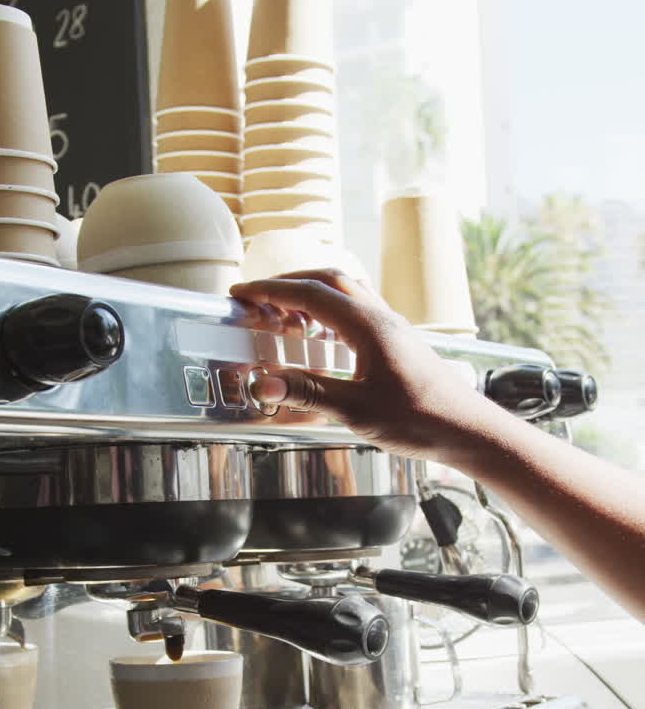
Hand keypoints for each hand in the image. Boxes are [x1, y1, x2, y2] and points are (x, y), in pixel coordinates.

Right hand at [229, 270, 488, 460]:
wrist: (466, 429)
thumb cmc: (421, 420)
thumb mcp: (357, 411)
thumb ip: (309, 393)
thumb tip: (264, 383)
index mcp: (368, 325)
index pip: (310, 293)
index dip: (270, 290)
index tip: (241, 293)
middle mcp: (381, 317)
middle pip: (329, 279)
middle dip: (288, 284)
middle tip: (257, 299)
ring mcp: (392, 327)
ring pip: (346, 292)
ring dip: (311, 295)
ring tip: (284, 316)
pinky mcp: (399, 341)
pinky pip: (359, 310)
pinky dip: (331, 312)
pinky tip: (322, 338)